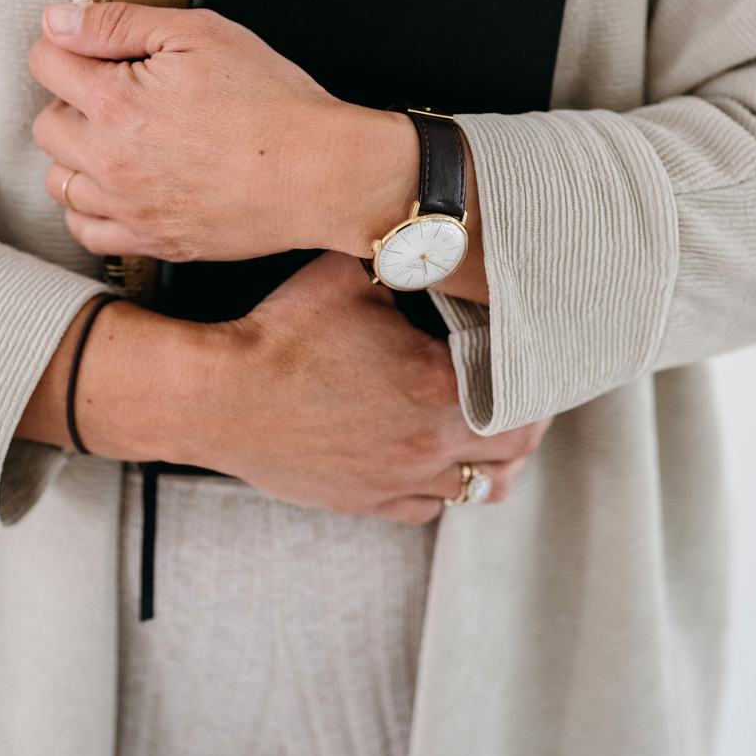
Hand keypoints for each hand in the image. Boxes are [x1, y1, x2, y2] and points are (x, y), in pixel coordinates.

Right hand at [19, 253, 545, 523]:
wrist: (219, 396)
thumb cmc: (280, 336)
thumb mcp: (348, 277)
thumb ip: (400, 265)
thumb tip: (425, 246)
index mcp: (435, 387)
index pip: (520, 390)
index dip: (536, 375)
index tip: (534, 359)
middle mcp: (426, 443)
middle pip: (514, 449)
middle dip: (526, 421)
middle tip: (524, 397)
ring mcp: (396, 479)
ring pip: (477, 488)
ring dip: (492, 461)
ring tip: (489, 435)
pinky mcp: (364, 500)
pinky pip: (426, 508)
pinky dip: (440, 486)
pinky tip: (431, 461)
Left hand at [31, 0, 434, 259]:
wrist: (322, 173)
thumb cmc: (275, 103)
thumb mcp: (201, 35)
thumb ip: (119, 23)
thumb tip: (60, 20)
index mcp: (116, 103)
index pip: (45, 62)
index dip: (69, 44)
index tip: (93, 47)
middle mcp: (111, 162)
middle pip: (46, 123)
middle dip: (73, 98)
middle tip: (119, 90)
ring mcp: (129, 208)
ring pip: (59, 181)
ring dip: (78, 154)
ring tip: (121, 139)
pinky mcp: (153, 241)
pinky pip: (86, 230)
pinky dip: (91, 207)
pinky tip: (119, 186)